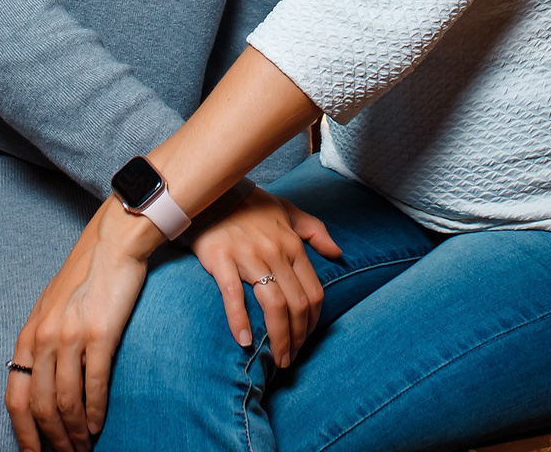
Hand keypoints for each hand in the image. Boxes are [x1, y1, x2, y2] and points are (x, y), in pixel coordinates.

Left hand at [6, 200, 157, 451]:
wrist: (113, 244)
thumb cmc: (84, 276)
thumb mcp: (50, 308)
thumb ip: (42, 342)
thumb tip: (38, 379)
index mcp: (28, 335)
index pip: (15, 398)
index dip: (24, 433)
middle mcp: (44, 338)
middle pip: (39, 406)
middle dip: (52, 440)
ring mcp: (70, 336)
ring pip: (65, 401)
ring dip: (74, 432)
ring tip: (84, 447)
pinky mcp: (100, 334)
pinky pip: (94, 384)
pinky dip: (95, 411)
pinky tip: (98, 425)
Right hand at [190, 186, 341, 368]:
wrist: (211, 192)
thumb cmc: (250, 205)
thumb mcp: (288, 211)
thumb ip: (315, 231)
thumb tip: (338, 253)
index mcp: (292, 244)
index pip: (313, 292)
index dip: (313, 321)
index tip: (307, 338)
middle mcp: (275, 251)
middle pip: (296, 304)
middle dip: (298, 337)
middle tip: (291, 358)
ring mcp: (248, 256)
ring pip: (273, 304)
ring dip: (278, 337)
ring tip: (277, 358)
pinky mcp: (221, 259)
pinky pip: (233, 295)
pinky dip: (240, 320)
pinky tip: (245, 341)